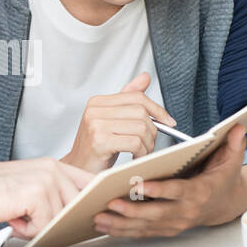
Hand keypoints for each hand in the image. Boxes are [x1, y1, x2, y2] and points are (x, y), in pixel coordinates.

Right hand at [0, 158, 91, 238]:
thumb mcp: (29, 185)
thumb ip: (53, 193)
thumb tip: (74, 213)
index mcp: (53, 165)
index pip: (88, 181)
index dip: (92, 199)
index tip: (92, 212)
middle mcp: (53, 169)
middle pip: (77, 205)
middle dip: (60, 220)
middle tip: (34, 220)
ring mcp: (47, 180)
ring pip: (60, 218)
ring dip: (38, 226)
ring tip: (18, 216)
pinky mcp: (37, 195)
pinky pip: (45, 226)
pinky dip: (27, 230)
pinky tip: (13, 218)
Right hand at [61, 72, 175, 173]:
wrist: (78, 168)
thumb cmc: (96, 147)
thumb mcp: (111, 119)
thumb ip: (127, 98)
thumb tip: (145, 78)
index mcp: (98, 102)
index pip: (136, 97)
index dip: (157, 109)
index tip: (168, 121)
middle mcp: (95, 110)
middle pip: (141, 112)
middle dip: (152, 131)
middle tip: (149, 143)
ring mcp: (96, 125)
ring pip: (141, 128)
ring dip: (148, 144)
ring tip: (141, 152)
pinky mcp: (100, 142)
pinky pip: (135, 143)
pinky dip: (141, 153)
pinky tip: (135, 157)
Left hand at [92, 125, 246, 237]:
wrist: (226, 204)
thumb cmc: (223, 180)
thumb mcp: (231, 161)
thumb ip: (233, 144)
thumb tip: (239, 127)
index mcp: (198, 192)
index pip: (176, 191)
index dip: (158, 190)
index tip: (138, 185)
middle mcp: (185, 212)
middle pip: (156, 213)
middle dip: (132, 210)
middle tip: (110, 203)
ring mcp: (175, 223)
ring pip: (145, 226)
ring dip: (121, 224)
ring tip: (99, 217)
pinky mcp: (166, 229)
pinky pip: (143, 232)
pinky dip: (123, 231)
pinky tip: (105, 227)